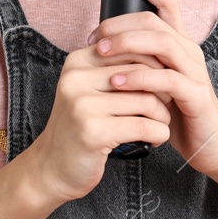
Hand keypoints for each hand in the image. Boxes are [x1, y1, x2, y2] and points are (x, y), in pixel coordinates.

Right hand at [24, 34, 175, 204]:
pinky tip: (154, 140)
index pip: (132, 51)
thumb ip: (120, 71)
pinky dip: (159, 134)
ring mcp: (82, 105)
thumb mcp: (93, 91)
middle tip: (164, 110)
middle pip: (143, 75)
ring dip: (163, 117)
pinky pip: (145, 127)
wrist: (52, 168)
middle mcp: (76, 78)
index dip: (156, 70)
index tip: (160, 89)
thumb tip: (165, 57)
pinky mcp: (93, 132)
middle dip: (163, 93)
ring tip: (158, 126)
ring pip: (148, 101)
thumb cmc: (82, 127)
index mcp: (78, 61)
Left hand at [87, 0, 217, 177]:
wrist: (209, 145)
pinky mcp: (196, 95)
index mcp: (179, 43)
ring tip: (100, 54)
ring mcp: (194, 72)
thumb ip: (139, 60)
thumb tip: (103, 42)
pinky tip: (117, 82)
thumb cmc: (177, 112)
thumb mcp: (154, 80)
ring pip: (162, 42)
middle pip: (155, 20)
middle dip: (120, 23)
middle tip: (93, 37)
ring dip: (126, 44)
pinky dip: (139, 77)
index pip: (167, 1)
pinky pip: (167, 78)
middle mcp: (189, 51)